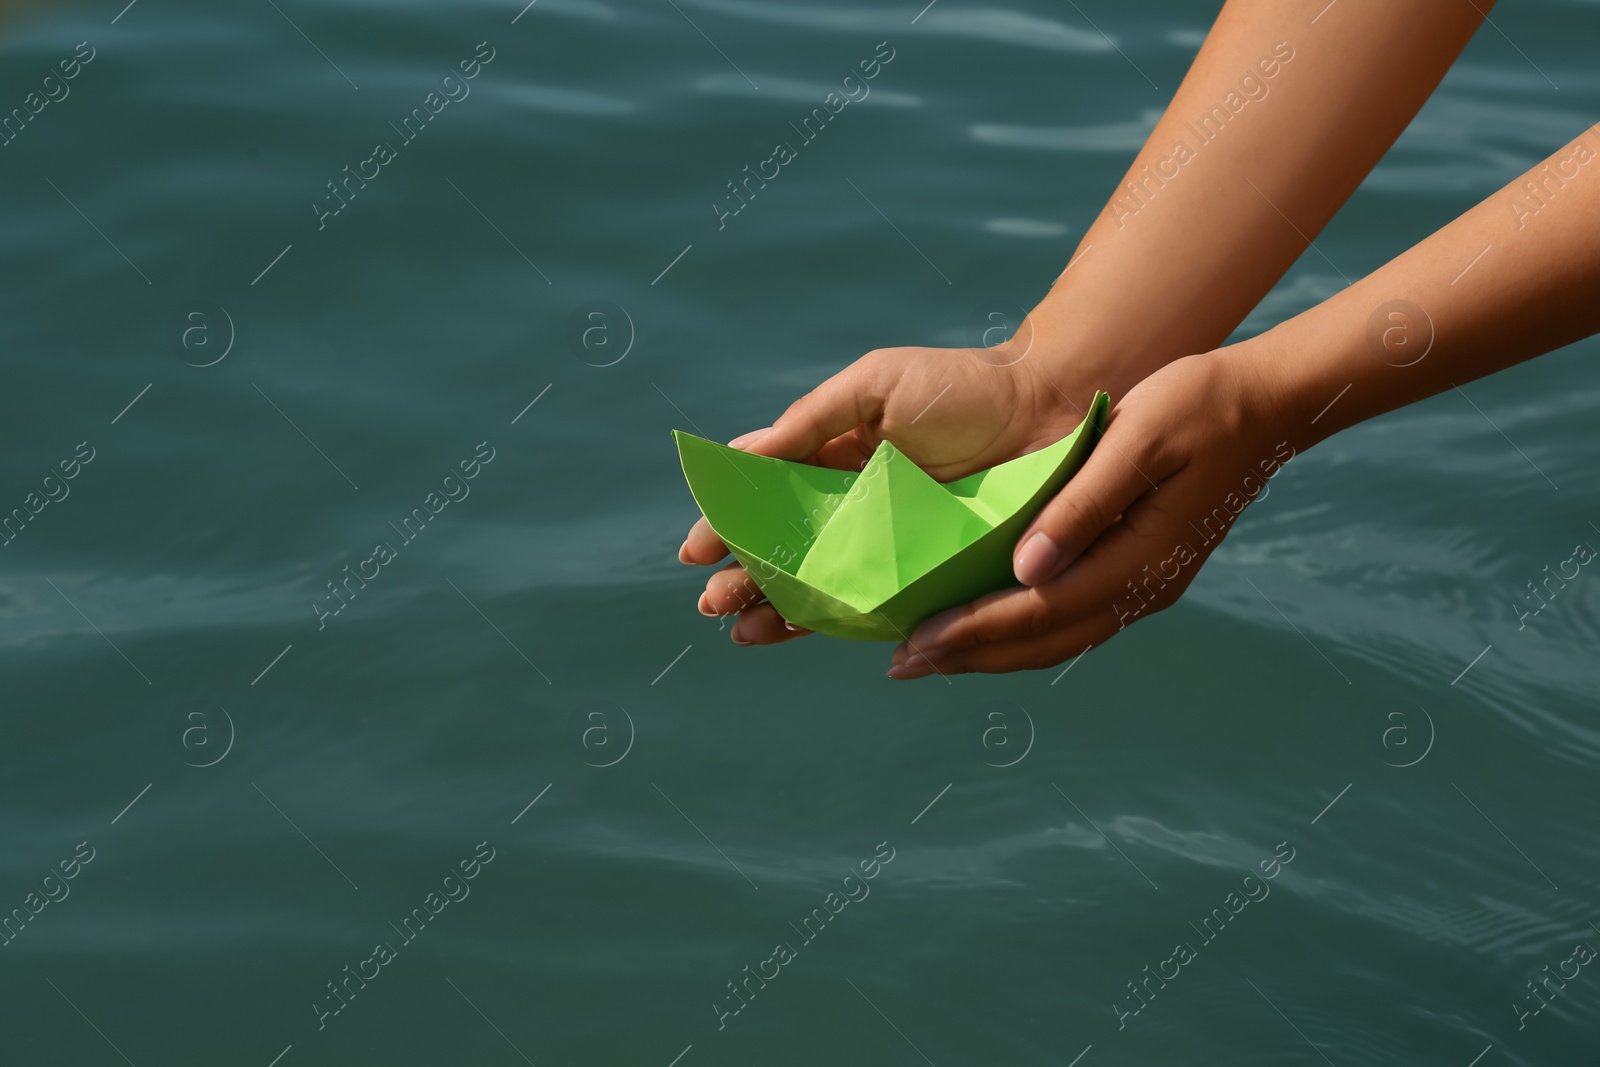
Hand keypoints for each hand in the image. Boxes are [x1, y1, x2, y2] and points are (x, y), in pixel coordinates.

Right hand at [679, 341, 1106, 644]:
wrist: (1052, 411)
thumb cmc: (962, 388)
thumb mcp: (873, 386)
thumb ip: (807, 421)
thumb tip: (739, 458)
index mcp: (834, 460)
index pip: (765, 501)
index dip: (727, 526)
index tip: (695, 551)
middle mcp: (855, 509)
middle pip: (783, 554)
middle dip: (741, 580)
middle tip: (711, 603)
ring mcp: (889, 547)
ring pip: (818, 587)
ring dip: (774, 611)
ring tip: (741, 631)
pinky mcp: (927, 578)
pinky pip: (873, 609)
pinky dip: (832, 624)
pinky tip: (797, 634)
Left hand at [887, 345, 1293, 677]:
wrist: (1263, 405)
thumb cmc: (1196, 406)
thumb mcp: (1136, 440)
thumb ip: (1081, 506)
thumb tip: (1027, 570)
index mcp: (1138, 559)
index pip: (1038, 609)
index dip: (973, 629)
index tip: (915, 642)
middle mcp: (1144, 588)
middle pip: (1044, 641)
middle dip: (970, 655)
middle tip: (902, 664)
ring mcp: (1147, 586)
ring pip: (1058, 640)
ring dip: (993, 652)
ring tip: (932, 656)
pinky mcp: (1144, 573)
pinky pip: (1073, 620)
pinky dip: (1024, 632)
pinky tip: (988, 626)